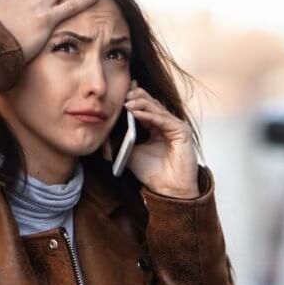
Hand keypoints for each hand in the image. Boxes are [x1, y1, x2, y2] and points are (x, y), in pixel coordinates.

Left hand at [124, 81, 199, 198]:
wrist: (168, 190)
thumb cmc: (153, 174)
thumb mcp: (130, 154)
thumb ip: (119, 143)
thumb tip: (101, 136)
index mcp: (156, 127)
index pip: (144, 106)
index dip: (131, 98)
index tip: (117, 94)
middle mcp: (167, 124)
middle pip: (151, 102)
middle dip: (135, 97)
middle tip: (121, 95)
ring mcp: (175, 126)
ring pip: (156, 108)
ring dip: (139, 104)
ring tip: (125, 103)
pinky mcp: (182, 131)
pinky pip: (162, 119)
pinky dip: (148, 115)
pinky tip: (135, 113)